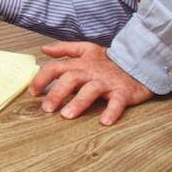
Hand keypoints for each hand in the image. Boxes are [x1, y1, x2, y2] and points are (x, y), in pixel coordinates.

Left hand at [28, 41, 153, 124]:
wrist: (139, 63)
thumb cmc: (108, 61)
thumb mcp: (86, 50)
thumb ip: (64, 49)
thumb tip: (44, 50)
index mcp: (80, 63)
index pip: (56, 68)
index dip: (42, 78)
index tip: (32, 92)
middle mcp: (91, 72)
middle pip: (71, 79)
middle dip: (57, 93)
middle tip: (47, 108)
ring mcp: (107, 82)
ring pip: (91, 91)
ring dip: (78, 103)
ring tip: (67, 115)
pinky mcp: (123, 92)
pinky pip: (117, 102)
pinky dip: (111, 111)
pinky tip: (104, 122)